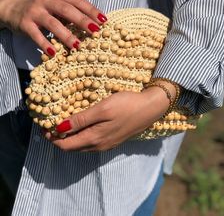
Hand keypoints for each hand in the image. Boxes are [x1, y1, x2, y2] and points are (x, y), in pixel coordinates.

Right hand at [0, 0, 106, 54]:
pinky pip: (36, 35)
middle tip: (95, 31)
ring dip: (66, 35)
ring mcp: (35, 12)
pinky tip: (54, 52)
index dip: (91, 10)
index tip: (104, 20)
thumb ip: (71, 10)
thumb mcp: (55, 4)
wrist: (12, 8)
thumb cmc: (42, 8)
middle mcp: (46, 0)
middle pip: (67, 10)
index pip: (77, 0)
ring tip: (78, 45)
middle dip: (82, 21)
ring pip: (53, 23)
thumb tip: (94, 23)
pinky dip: (45, 44)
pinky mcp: (25, 24)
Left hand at [46, 86, 171, 151]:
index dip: (52, 138)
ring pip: (81, 146)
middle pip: (73, 147)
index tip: (44, 126)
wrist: (151, 108)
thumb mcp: (102, 109)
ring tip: (63, 124)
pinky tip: (81, 126)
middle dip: (59, 138)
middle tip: (51, 124)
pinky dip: (80, 136)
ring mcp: (107, 144)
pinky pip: (90, 142)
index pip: (66, 145)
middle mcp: (99, 145)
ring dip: (70, 138)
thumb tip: (60, 128)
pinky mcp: (113, 139)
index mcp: (94, 138)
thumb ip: (81, 120)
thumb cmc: (126, 104)